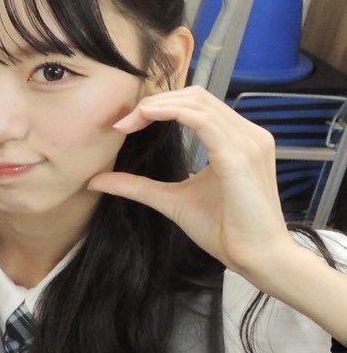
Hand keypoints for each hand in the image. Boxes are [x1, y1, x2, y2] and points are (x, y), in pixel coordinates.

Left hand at [88, 85, 294, 278]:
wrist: (257, 257)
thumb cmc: (224, 230)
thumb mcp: (171, 200)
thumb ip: (137, 186)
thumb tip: (96, 180)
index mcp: (237, 140)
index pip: (196, 104)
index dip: (159, 105)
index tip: (124, 124)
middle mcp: (248, 134)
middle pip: (196, 96)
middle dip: (155, 102)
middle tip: (122, 122)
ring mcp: (248, 141)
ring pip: (197, 102)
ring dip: (157, 106)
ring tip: (128, 122)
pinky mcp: (240, 154)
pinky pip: (202, 120)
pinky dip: (171, 113)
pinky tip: (146, 118)